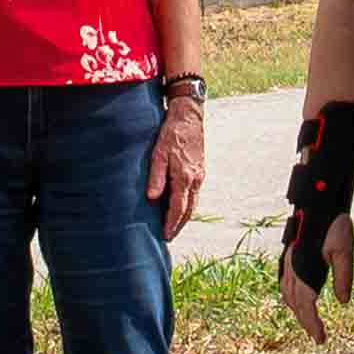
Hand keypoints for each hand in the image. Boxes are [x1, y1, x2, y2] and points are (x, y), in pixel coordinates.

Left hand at [147, 97, 206, 234]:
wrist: (189, 116)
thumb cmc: (171, 133)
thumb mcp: (159, 153)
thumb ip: (156, 177)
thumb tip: (152, 198)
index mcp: (184, 177)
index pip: (178, 208)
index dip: (171, 223)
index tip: (165, 236)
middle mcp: (195, 179)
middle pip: (189, 210)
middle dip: (179, 224)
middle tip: (169, 237)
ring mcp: (200, 175)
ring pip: (193, 202)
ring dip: (185, 216)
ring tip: (174, 226)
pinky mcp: (200, 170)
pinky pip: (195, 193)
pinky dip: (188, 204)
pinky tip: (181, 206)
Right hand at [279, 213, 353, 343]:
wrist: (319, 199)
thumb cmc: (333, 223)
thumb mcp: (344, 250)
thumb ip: (343, 277)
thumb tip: (342, 301)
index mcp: (305, 270)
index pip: (306, 306)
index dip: (313, 324)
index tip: (320, 339)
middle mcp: (293, 268)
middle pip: (296, 303)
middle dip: (305, 321)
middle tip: (317, 336)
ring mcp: (288, 261)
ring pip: (287, 293)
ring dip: (296, 310)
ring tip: (307, 321)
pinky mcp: (289, 254)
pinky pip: (284, 282)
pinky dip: (289, 296)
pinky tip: (294, 297)